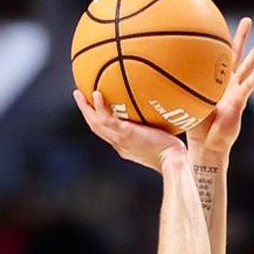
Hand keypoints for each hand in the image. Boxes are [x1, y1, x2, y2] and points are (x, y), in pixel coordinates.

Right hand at [72, 87, 188, 170]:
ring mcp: (121, 140)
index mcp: (124, 145)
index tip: (94, 107)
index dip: (98, 119)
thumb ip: (159, 127)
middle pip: (96, 127)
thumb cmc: (174, 152)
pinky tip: (96, 93)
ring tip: (79, 93)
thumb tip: (168, 110)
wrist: (173, 160)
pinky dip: (99, 107)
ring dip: (85, 108)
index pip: (107, 132)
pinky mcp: (125, 134)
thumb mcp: (163, 138)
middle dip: (85, 112)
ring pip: (96, 124)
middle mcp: (119, 143)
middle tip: (79, 96)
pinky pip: (107, 119)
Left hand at [186, 18, 253, 161]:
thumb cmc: (193, 127)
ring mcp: (236, 92)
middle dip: (241, 37)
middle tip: (247, 19)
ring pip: (248, 66)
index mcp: (214, 82)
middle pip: (236, 55)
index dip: (219, 43)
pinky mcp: (240, 102)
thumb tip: (154, 71)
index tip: (219, 24)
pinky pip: (250, 85)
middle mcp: (227, 84)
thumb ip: (174, 86)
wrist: (206, 145)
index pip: (216, 57)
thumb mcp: (180, 101)